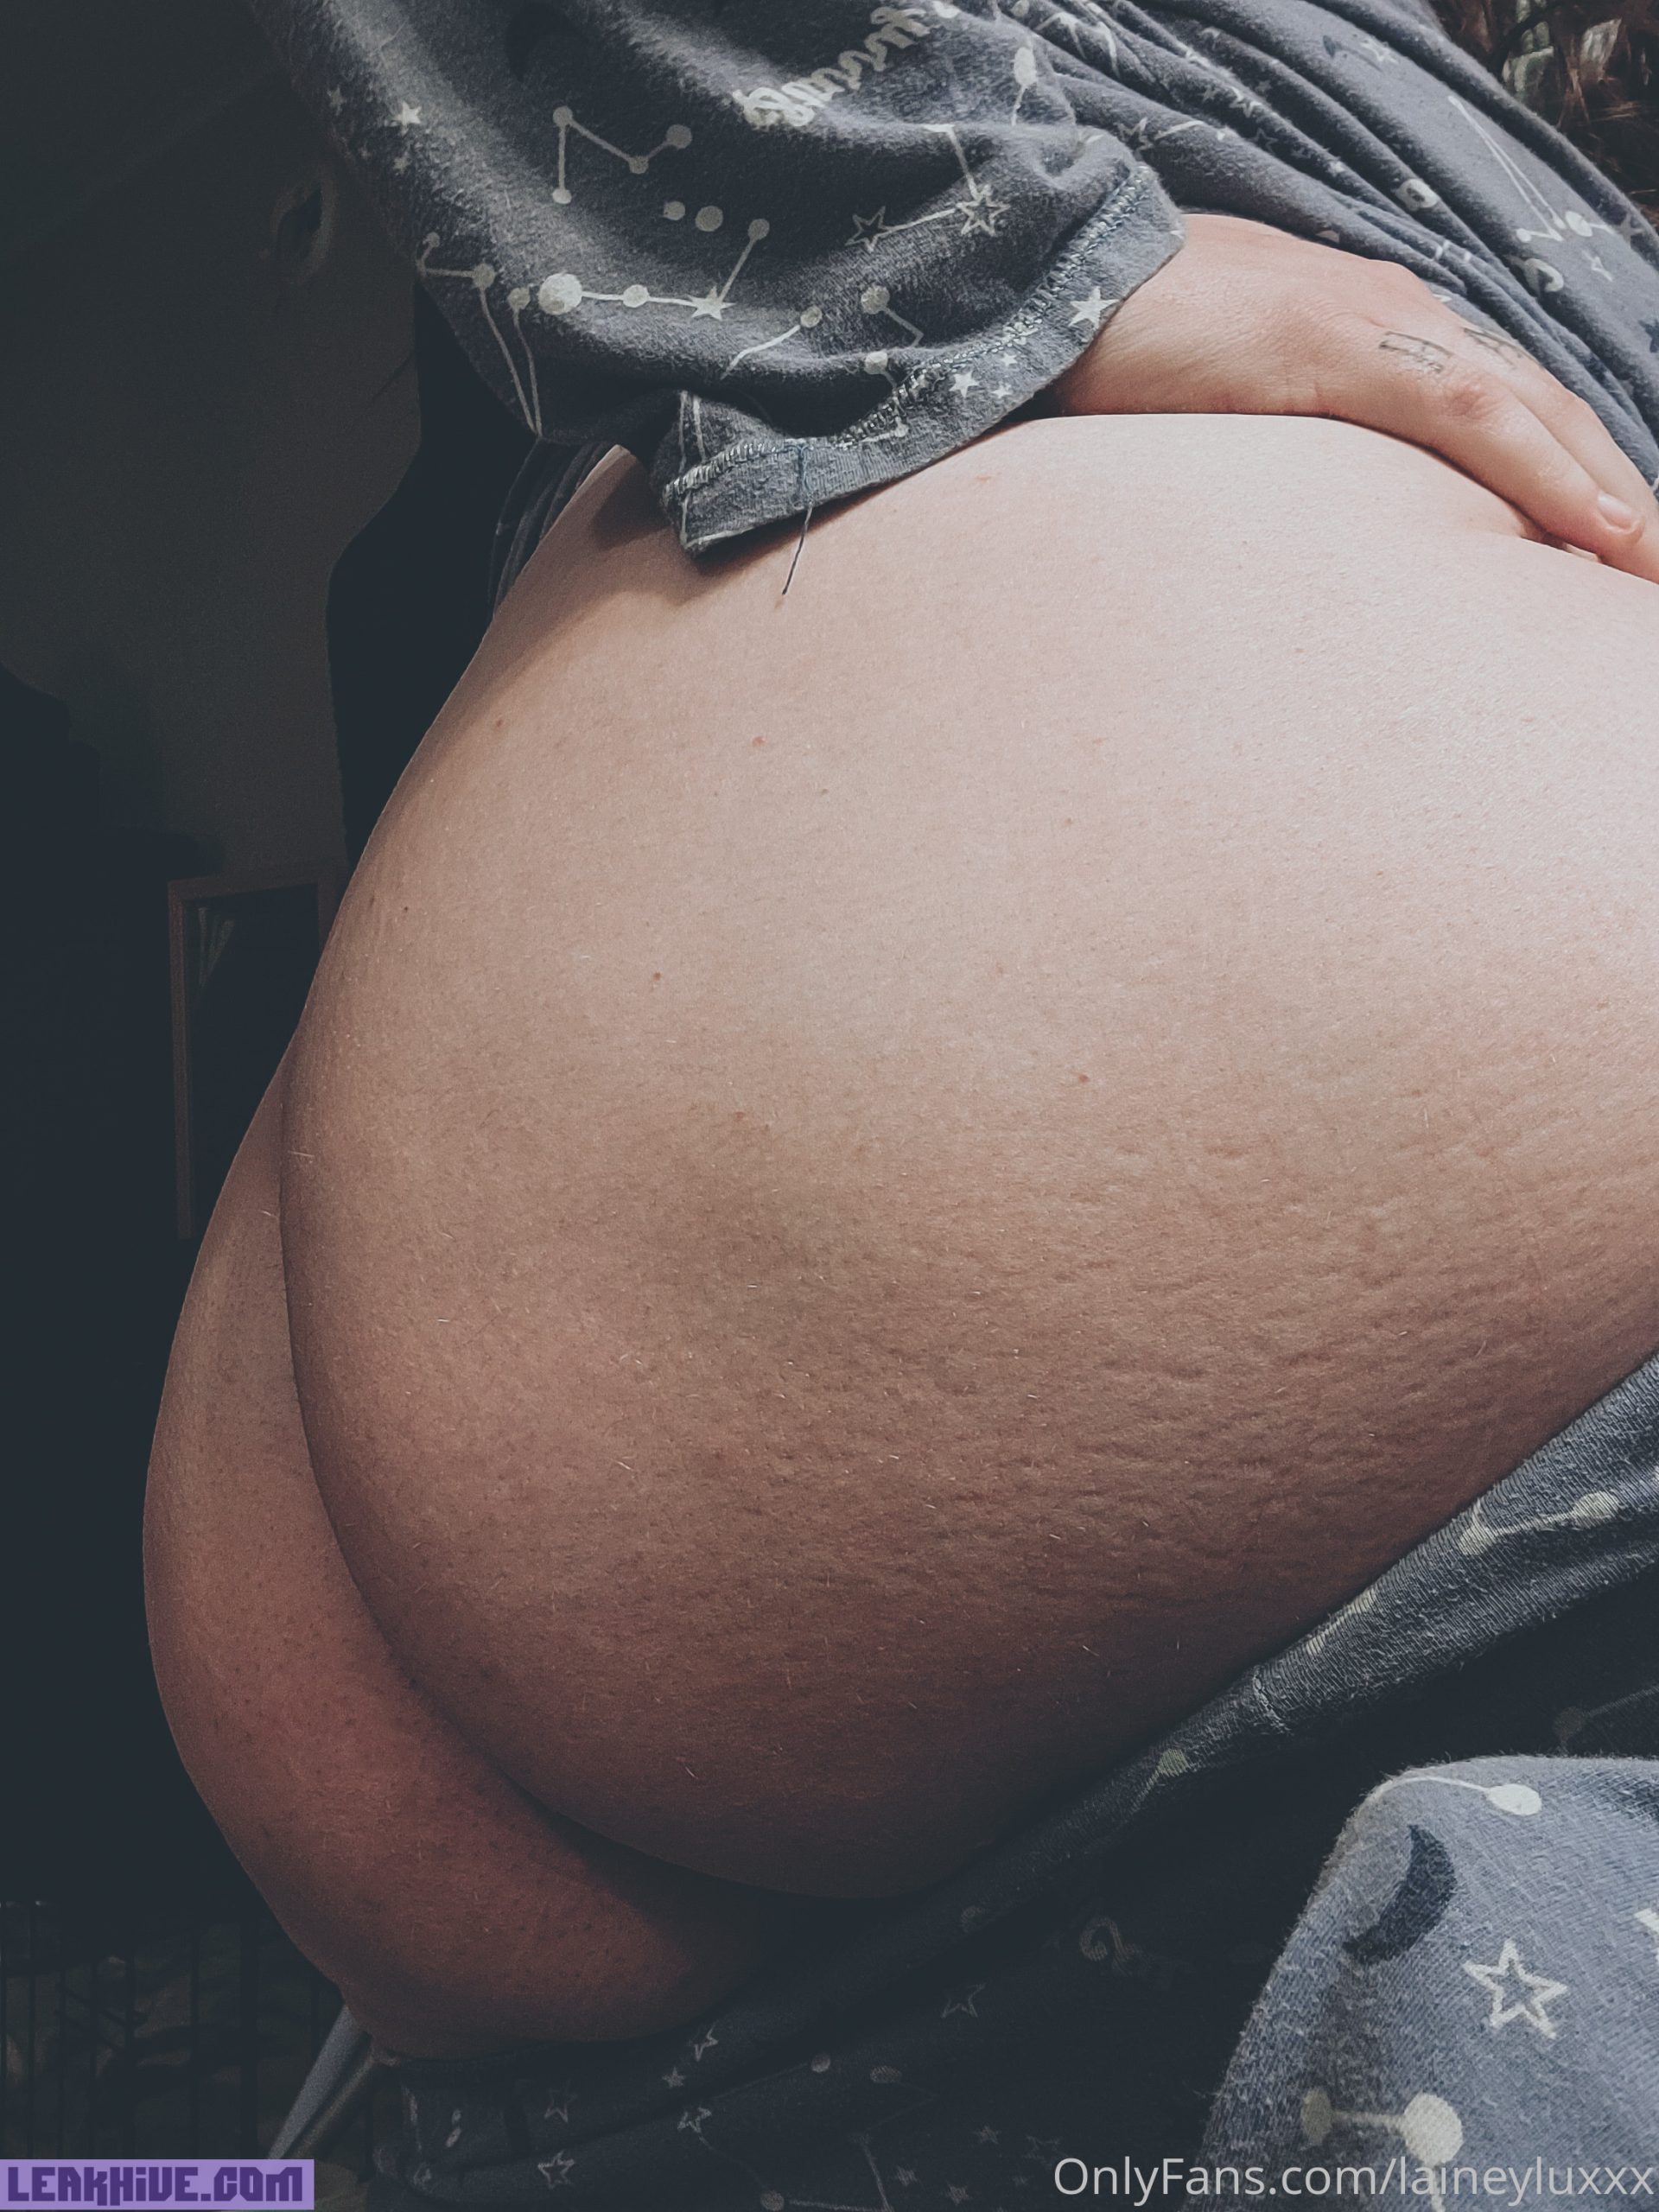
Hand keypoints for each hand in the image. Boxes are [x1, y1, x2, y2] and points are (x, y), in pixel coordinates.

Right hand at [1050, 212, 1658, 585]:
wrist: (1050, 286)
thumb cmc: (1121, 358)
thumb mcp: (1224, 413)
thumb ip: (1283, 447)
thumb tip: (1304, 516)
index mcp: (1376, 333)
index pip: (1503, 411)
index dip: (1569, 478)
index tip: (1609, 557)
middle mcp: (1401, 319)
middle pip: (1543, 412)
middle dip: (1614, 495)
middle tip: (1657, 578)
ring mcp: (1379, 326)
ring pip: (1534, 415)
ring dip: (1610, 496)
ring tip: (1653, 571)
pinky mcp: (1345, 347)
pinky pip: (1476, 419)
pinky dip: (1550, 476)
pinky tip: (1602, 533)